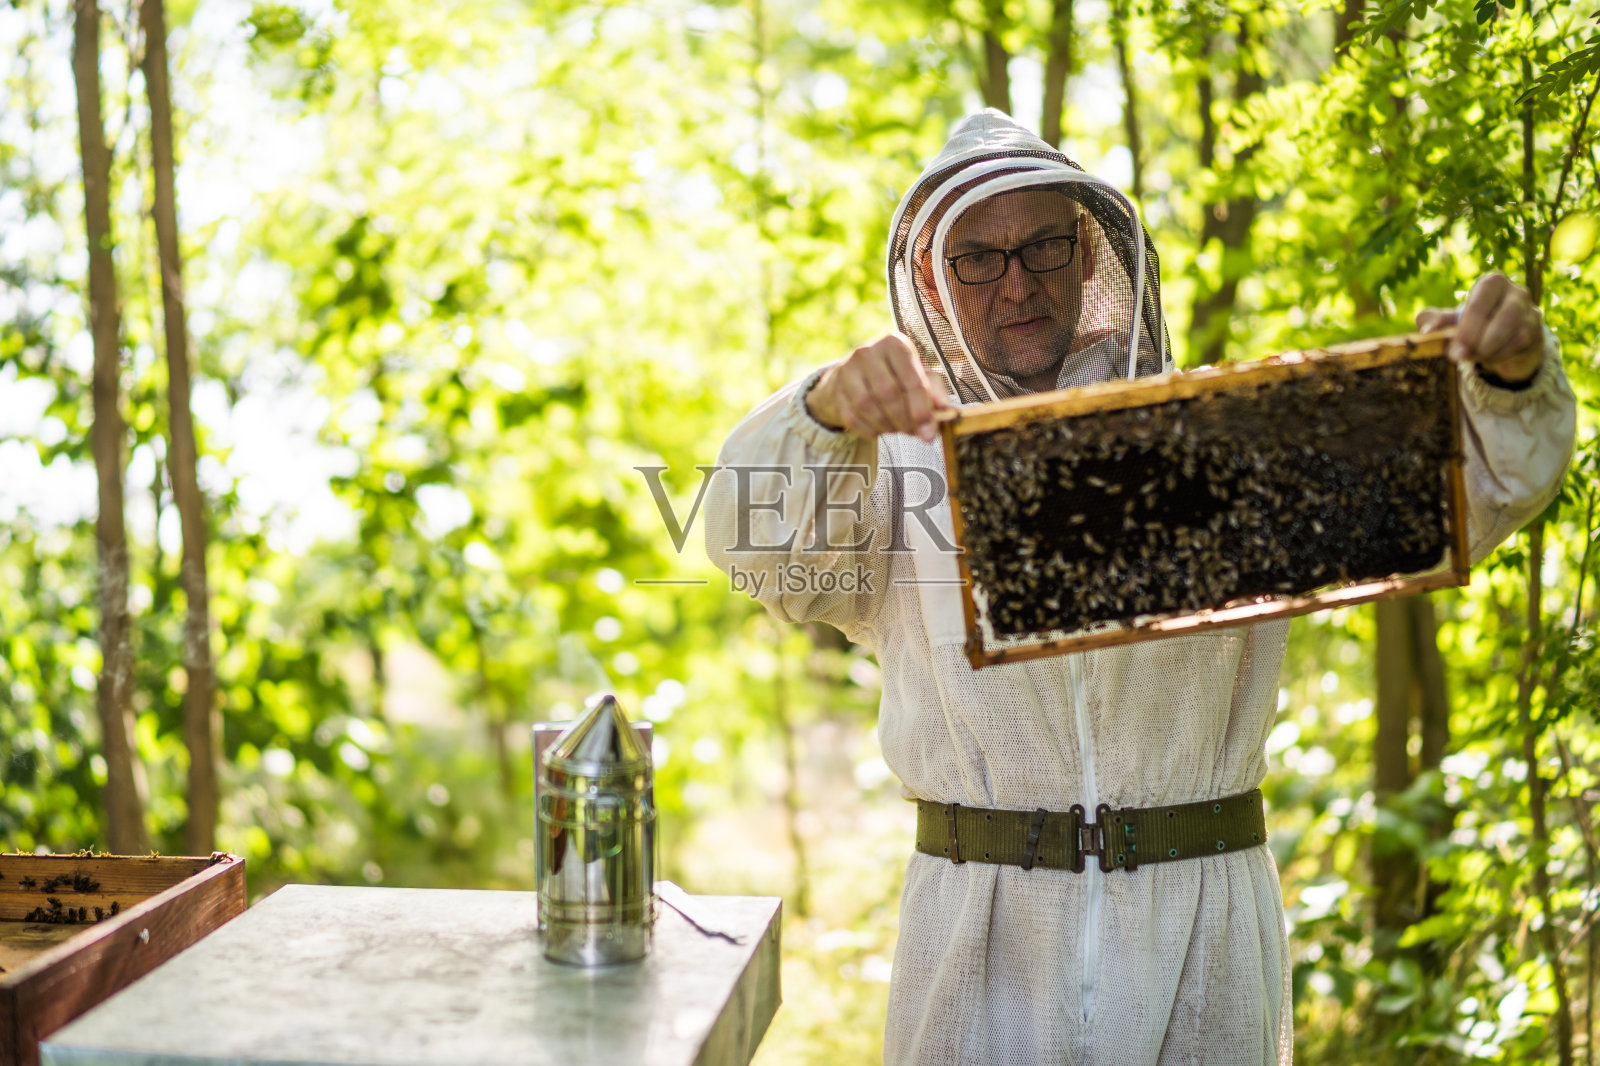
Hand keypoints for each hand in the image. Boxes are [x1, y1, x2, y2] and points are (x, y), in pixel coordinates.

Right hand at [806, 332, 950, 441]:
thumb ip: (936, 394)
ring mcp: (847, 369)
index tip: (930, 433)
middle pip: (888, 394)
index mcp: (895, 343)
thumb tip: (948, 412)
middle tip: (914, 433)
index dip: (922, 410)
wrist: (856, 374)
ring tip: (898, 429)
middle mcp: (868, 351)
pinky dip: (869, 430)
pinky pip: (852, 417)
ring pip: (867, 406)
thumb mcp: (920, 376)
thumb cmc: (896, 375)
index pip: (911, 379)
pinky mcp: (835, 388)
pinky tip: (880, 429)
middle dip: (904, 420)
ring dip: (886, 425)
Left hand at [1416, 273, 1543, 384]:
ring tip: (1472, 356)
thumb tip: (1424, 330)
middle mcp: (1516, 292)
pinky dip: (1500, 354)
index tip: (1452, 350)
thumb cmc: (1475, 321)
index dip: (1466, 328)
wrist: (1505, 333)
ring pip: (1514, 331)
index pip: (1480, 303)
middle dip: (1479, 340)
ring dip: (1490, 349)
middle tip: (1458, 356)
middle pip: (1503, 316)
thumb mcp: (1454, 319)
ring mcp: (1529, 309)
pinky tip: (1488, 357)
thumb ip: (1437, 320)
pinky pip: (1519, 343)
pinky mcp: (1535, 328)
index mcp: (1492, 283)